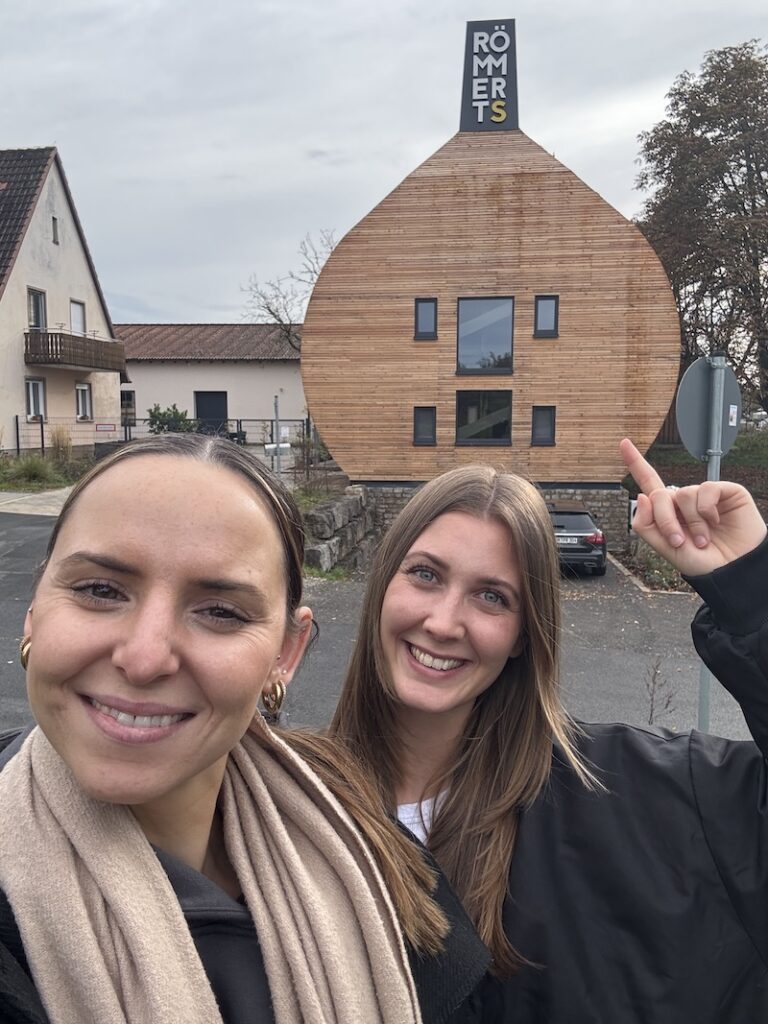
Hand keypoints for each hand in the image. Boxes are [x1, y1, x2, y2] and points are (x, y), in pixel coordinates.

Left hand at [620, 438, 766, 575]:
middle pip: (659, 495)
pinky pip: (707, 489)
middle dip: (665, 521)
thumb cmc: (703, 562)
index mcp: (668, 511)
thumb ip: (647, 525)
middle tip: (680, 541)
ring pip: (683, 493)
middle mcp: (684, 500)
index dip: (636, 463)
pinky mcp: (725, 492)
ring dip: (692, 521)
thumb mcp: (666, 548)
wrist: (733, 570)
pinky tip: (717, 522)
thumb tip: (641, 496)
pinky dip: (707, 509)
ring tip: (704, 538)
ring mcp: (705, 495)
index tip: (624, 443)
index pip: (649, 482)